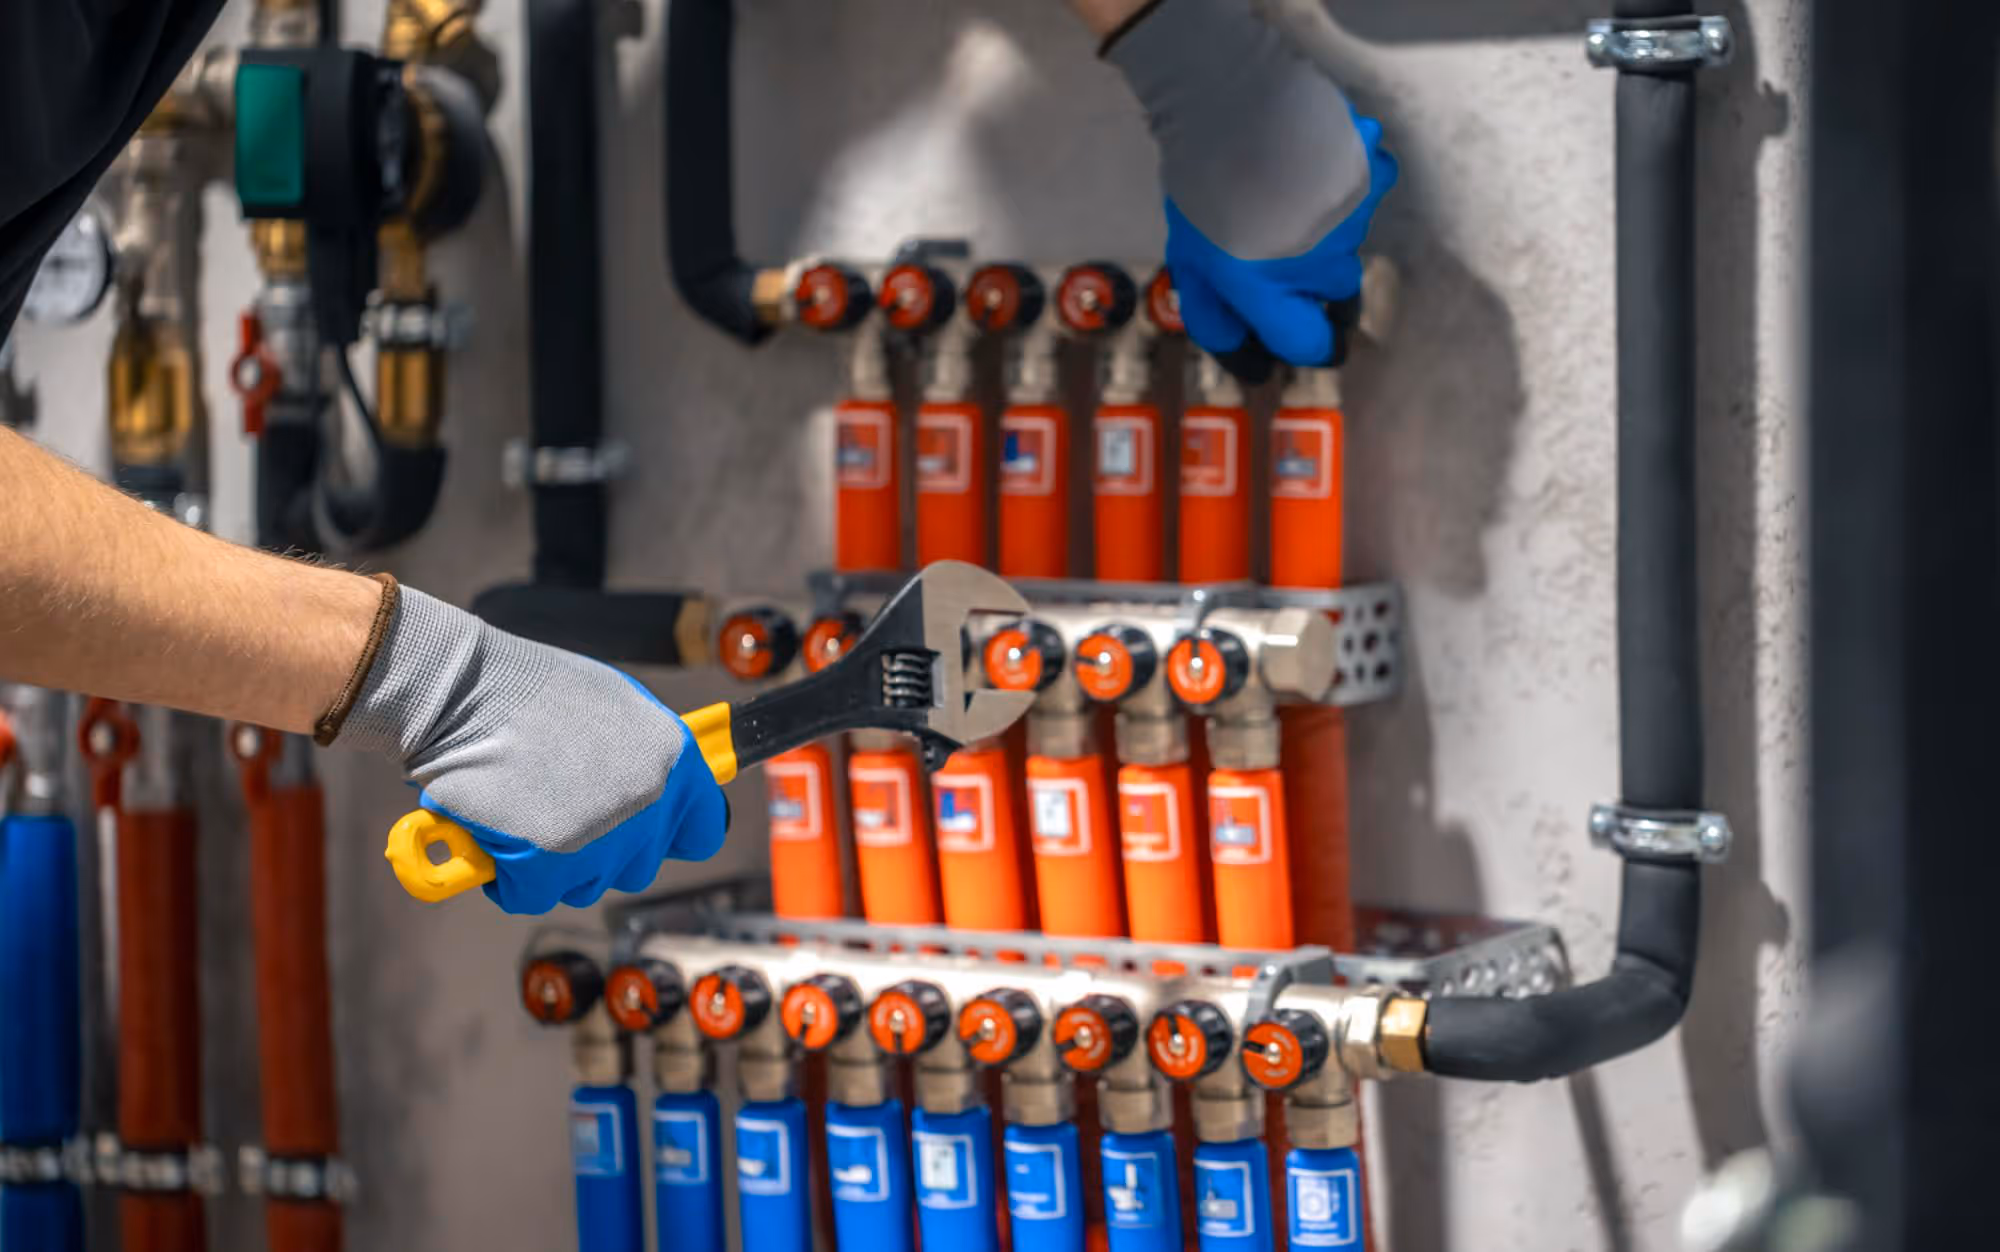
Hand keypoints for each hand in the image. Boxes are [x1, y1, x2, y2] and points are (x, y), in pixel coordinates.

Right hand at [336, 587, 727, 912]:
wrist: (465, 693)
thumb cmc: (531, 689)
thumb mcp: (614, 706)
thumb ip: (642, 754)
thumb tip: (650, 782)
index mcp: (675, 762)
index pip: (702, 831)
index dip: (672, 832)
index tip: (652, 830)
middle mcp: (649, 806)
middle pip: (638, 866)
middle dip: (604, 850)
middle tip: (564, 810)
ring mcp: (600, 843)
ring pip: (586, 884)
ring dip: (559, 864)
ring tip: (525, 810)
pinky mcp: (545, 869)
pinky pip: (531, 894)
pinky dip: (509, 875)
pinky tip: (495, 833)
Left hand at [1106, 0, 1396, 376]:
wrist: (1231, 97)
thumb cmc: (1202, 185)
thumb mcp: (1190, 261)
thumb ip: (1215, 317)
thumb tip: (1249, 360)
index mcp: (1271, 291)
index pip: (1313, 347)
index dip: (1310, 348)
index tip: (1303, 340)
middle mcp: (1321, 265)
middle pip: (1336, 298)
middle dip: (1313, 287)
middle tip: (1283, 256)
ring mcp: (1354, 221)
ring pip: (1351, 246)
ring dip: (1327, 236)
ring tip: (1290, 201)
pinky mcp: (1373, 177)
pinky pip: (1369, 196)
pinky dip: (1349, 189)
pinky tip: (1317, 170)